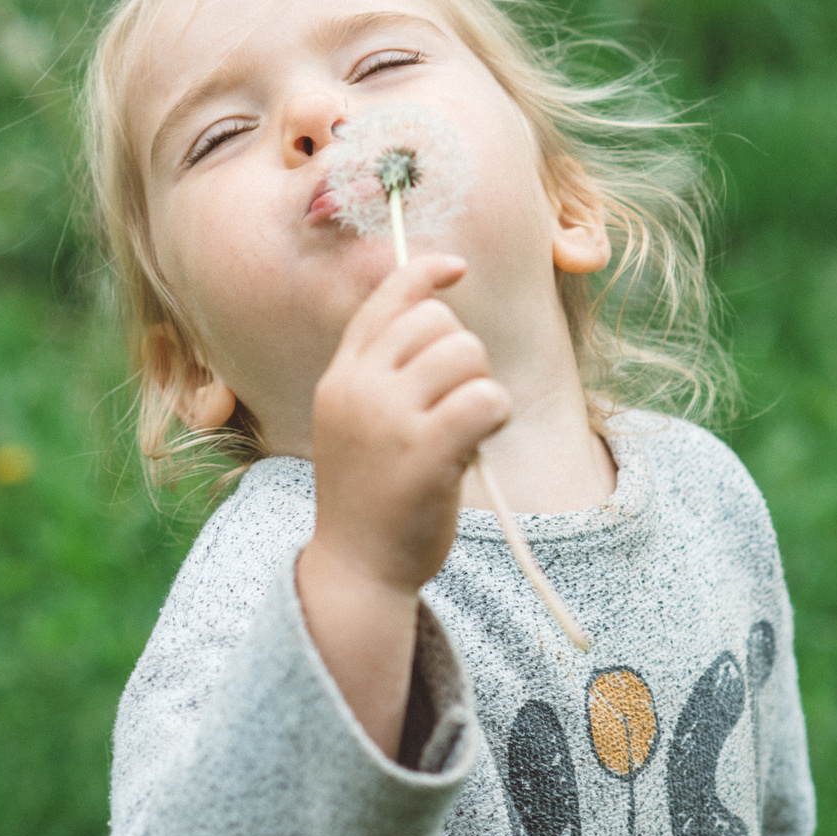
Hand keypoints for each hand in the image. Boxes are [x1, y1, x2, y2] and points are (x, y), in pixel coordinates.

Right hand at [306, 252, 511, 596]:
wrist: (357, 567)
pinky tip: (477, 444)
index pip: (385, 299)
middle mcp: (358, 388)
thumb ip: (382, 369)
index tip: (457, 268)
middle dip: (463, 355)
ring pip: (466, 354)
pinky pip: (486, 398)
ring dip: (481, 387)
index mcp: (342, 376)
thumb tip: (436, 305)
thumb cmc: (371, 491)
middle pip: (438, 322)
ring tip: (463, 429)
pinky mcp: (424, 453)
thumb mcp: (357, 419)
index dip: (426, 273)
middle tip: (455, 403)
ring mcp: (388, 419)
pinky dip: (495, 415)